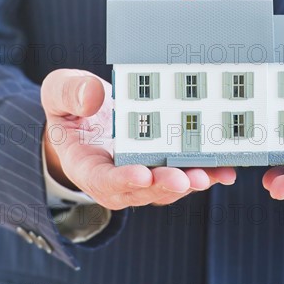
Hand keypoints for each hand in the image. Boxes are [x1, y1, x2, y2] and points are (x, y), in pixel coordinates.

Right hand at [41, 69, 235, 209]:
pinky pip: (183, 176)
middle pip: (141, 190)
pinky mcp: (161, 170)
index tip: (141, 174)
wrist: (89, 122)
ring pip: (167, 188)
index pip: (102, 179)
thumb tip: (92, 98)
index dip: (122, 180)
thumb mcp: (60, 94)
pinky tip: (224, 170)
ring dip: (189, 183)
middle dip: (165, 185)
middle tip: (185, 179)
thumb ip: (69, 94)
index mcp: (87, 165)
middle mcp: (116, 179)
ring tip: (211, 175)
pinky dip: (203, 174)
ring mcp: (142, 177)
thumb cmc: (74, 109)